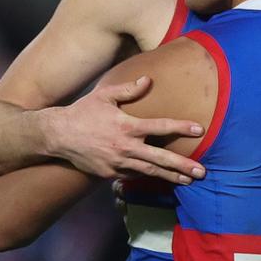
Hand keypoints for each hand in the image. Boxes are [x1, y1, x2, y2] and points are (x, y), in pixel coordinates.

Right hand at [50, 76, 205, 182]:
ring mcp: (118, 163)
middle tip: (202, 172)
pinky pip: (132, 175)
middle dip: (183, 166)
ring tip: (189, 180)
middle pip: (160, 158)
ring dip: (171, 177)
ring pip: (150, 172)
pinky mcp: (110, 174)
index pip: (161, 126)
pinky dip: (147, 176)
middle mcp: (125, 147)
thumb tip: (148, 80)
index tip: (199, 130)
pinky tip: (162, 178)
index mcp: (127, 126)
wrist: (57, 136)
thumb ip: (128, 89)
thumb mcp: (104, 95)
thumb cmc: (82, 112)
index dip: (181, 127)